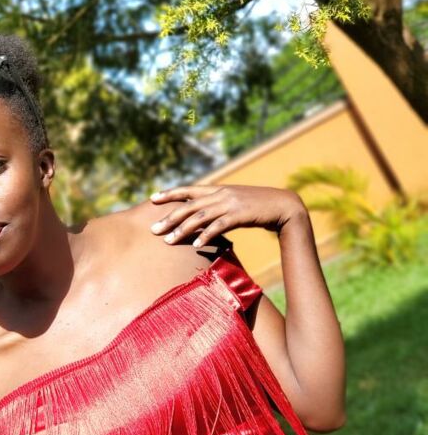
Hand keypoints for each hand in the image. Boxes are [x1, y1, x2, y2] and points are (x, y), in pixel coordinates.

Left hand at [149, 184, 305, 246]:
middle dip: (169, 217)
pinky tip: (196, 245)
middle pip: (189, 205)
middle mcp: (221, 194)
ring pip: (200, 216)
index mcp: (218, 189)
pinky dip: (206, 235)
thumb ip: (218, 205)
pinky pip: (219, 226)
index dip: (170, 193)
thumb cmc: (257, 207)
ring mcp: (230, 203)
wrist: (283, 206)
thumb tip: (201, 214)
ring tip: (169, 241)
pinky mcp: (240, 215)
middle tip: (153, 229)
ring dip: (183, 229)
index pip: (188, 189)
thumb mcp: (234, 202)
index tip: (152, 198)